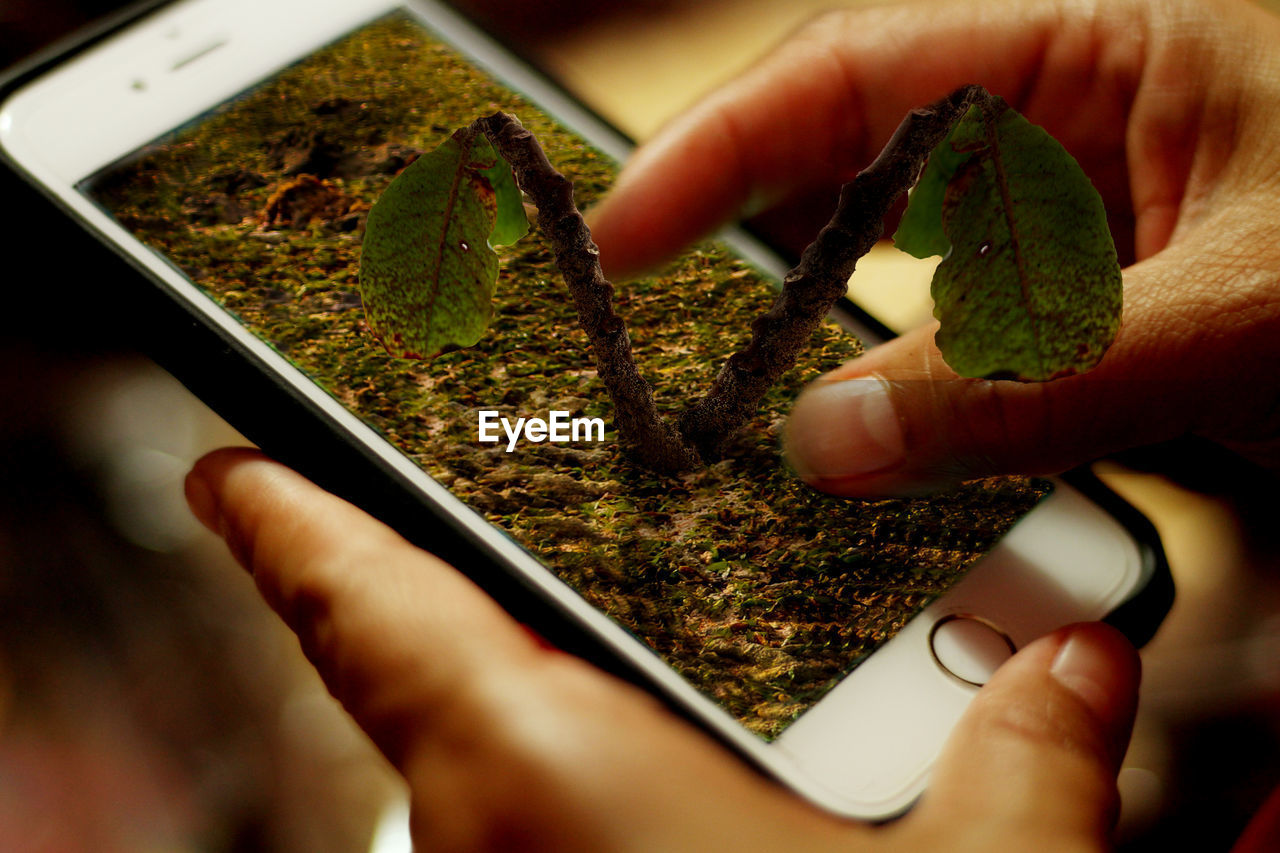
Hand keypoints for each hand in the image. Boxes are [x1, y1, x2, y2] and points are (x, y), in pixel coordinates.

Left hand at [185, 448, 1138, 851]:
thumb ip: (1028, 761)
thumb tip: (1079, 659)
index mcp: (541, 777)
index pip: (363, 608)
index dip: (285, 523)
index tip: (228, 470)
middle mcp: (485, 844)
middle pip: (440, 680)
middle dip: (487, 607)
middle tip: (553, 540)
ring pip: (497, 770)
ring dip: (562, 708)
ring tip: (670, 663)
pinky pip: (531, 830)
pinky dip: (583, 784)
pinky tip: (686, 782)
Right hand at [588, 0, 1279, 495]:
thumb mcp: (1234, 318)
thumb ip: (1025, 384)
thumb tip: (831, 440)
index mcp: (1098, 36)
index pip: (850, 73)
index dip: (714, 151)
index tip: (618, 232)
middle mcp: (1077, 99)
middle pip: (858, 159)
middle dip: (758, 246)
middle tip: (666, 337)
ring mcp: (1090, 190)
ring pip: (913, 254)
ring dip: (844, 330)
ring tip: (766, 399)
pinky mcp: (1104, 272)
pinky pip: (974, 316)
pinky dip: (923, 375)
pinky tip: (894, 423)